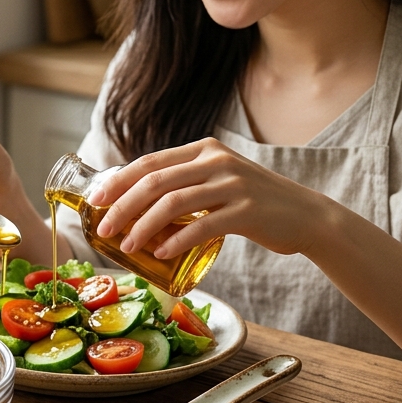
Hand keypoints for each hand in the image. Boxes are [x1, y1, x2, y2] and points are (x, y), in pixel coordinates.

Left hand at [89, 138, 326, 258]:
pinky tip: (162, 253)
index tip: (95, 201)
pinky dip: (178, 240)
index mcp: (204, 150)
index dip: (118, 180)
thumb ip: (185, 181)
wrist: (306, 216)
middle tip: (103, 229)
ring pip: (174, 203)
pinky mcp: (248, 210)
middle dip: (123, 206)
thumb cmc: (252, 203)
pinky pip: (204, 225)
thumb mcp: (217, 180)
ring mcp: (233, 184)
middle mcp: (216, 161)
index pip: (150, 162)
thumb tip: (133, 200)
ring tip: (127, 246)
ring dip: (144, 226)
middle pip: (156, 181)